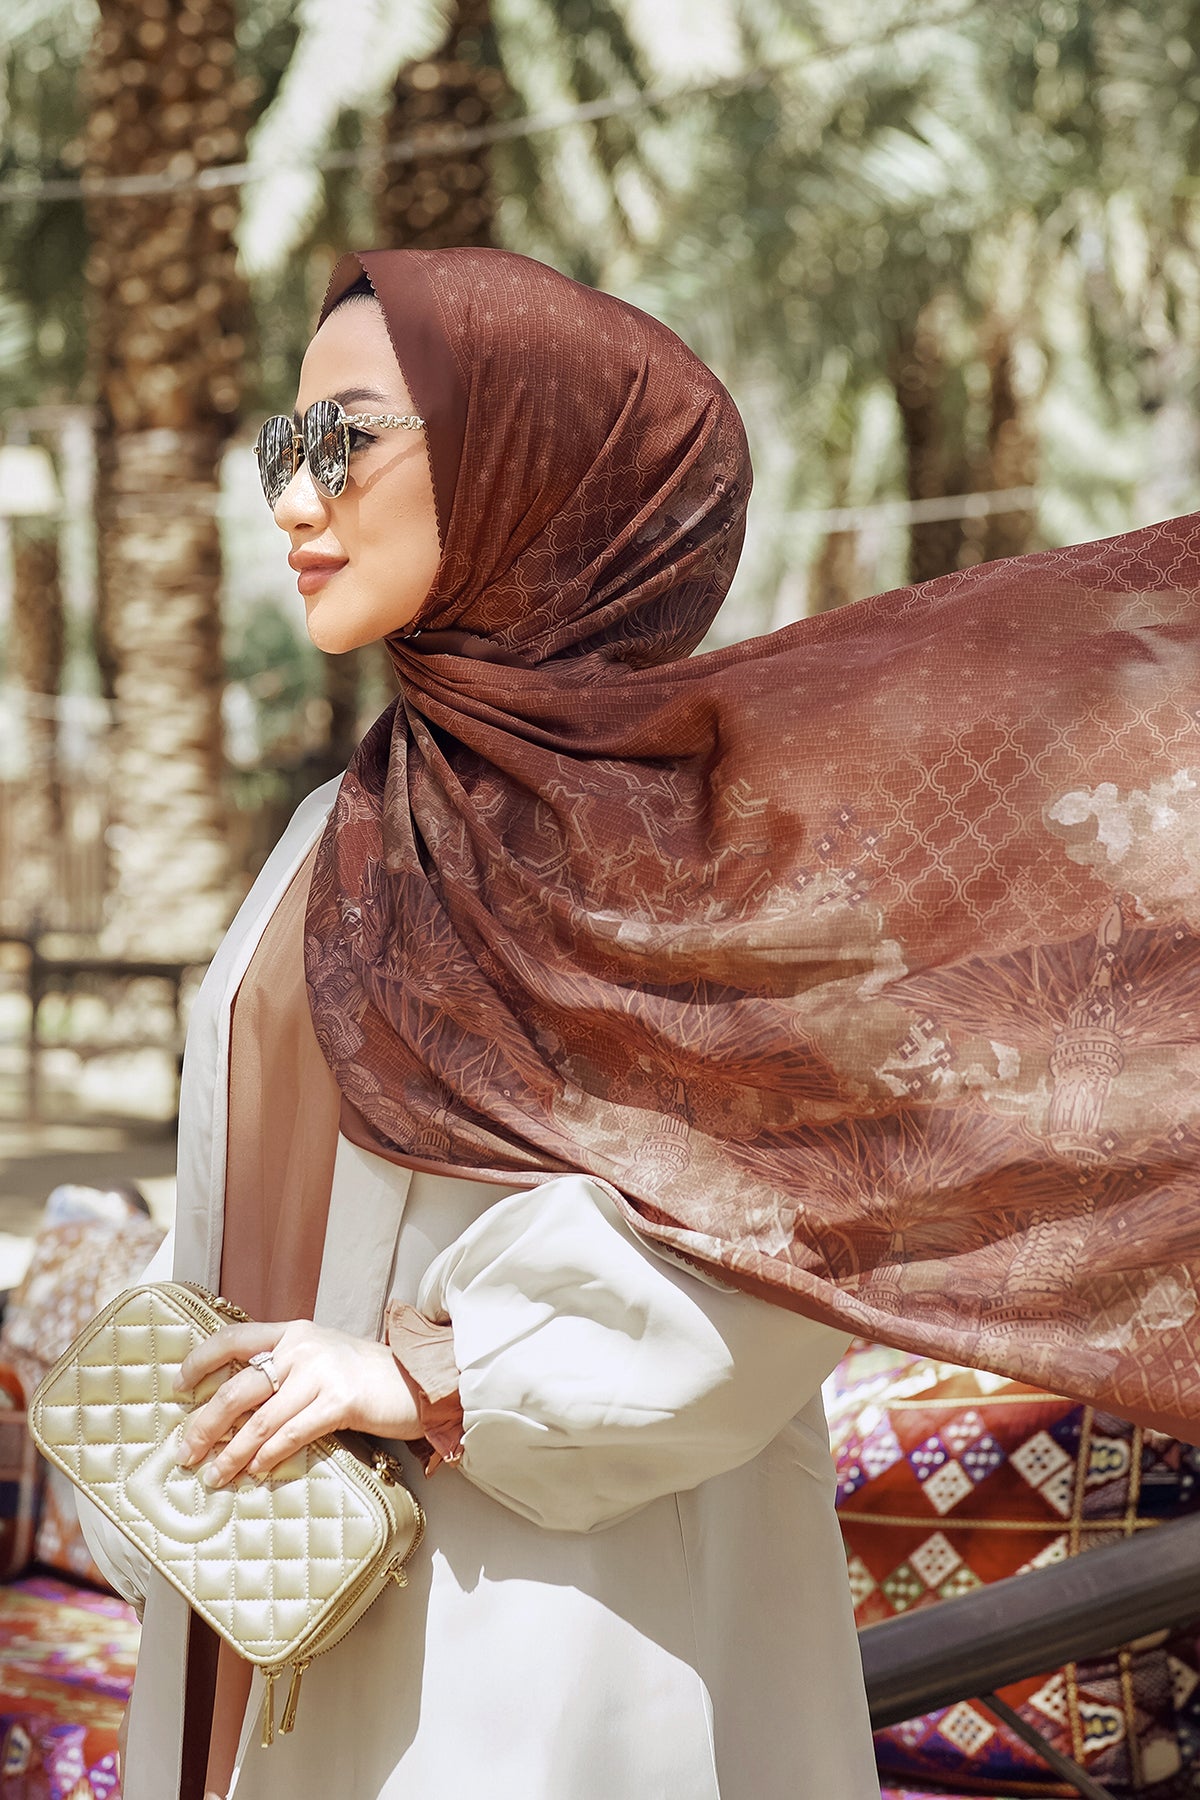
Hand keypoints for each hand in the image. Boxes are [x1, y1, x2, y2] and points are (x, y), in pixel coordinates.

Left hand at [175, 1319, 422, 1488]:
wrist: (417, 1379)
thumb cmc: (367, 1375)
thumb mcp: (322, 1359)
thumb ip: (286, 1372)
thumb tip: (238, 1410)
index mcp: (293, 1333)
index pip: (233, 1338)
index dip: (201, 1360)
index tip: (179, 1385)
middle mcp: (302, 1348)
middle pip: (238, 1388)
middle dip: (206, 1424)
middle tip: (186, 1452)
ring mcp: (322, 1372)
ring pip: (261, 1418)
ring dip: (232, 1452)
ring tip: (214, 1475)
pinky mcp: (341, 1400)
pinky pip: (292, 1433)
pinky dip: (268, 1456)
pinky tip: (255, 1472)